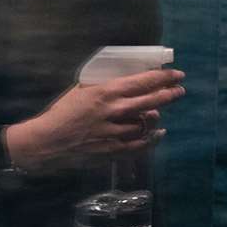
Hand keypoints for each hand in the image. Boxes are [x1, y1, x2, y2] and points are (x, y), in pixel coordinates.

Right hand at [8, 68, 185, 174]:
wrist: (47, 142)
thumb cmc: (62, 112)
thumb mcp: (82, 89)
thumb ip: (105, 85)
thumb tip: (126, 78)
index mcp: (107, 92)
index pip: (144, 82)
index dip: (164, 78)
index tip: (177, 75)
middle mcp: (115, 111)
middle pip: (152, 101)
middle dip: (169, 94)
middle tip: (180, 90)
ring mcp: (115, 133)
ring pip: (147, 124)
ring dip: (156, 117)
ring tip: (158, 113)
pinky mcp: (113, 151)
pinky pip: (140, 145)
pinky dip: (152, 139)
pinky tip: (158, 133)